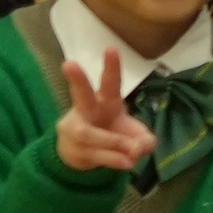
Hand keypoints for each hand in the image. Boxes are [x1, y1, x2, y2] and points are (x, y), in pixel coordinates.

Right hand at [49, 53, 156, 179]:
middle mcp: (86, 111)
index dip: (111, 66)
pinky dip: (113, 160)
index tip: (111, 48)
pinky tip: (127, 164)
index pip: (110, 82)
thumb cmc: (116, 135)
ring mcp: (76, 129)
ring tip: (131, 154)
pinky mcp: (73, 149)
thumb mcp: (137, 138)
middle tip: (68, 63)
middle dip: (76, 79)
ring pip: (90, 134)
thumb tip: (136, 149)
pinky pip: (94, 155)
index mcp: (105, 101)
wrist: (85, 156)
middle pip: (80, 94)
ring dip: (112, 143)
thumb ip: (144, 141)